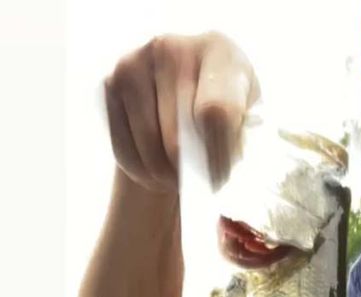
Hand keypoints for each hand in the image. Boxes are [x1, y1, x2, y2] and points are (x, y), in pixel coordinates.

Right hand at [103, 32, 259, 192]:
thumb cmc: (231, 111)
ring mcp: (135, 63)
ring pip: (150, 150)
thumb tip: (217, 183)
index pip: (215, 113)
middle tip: (203, 183)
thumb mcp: (250, 121)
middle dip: (192, 173)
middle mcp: (172, 48)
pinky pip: (125, 151)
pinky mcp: (109, 85)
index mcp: (220, 52)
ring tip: (184, 176)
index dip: (217, 157)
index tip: (220, 178)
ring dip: (168, 177)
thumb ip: (241, 145)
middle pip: (177, 139)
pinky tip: (161, 170)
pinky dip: (144, 173)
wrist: (191, 89)